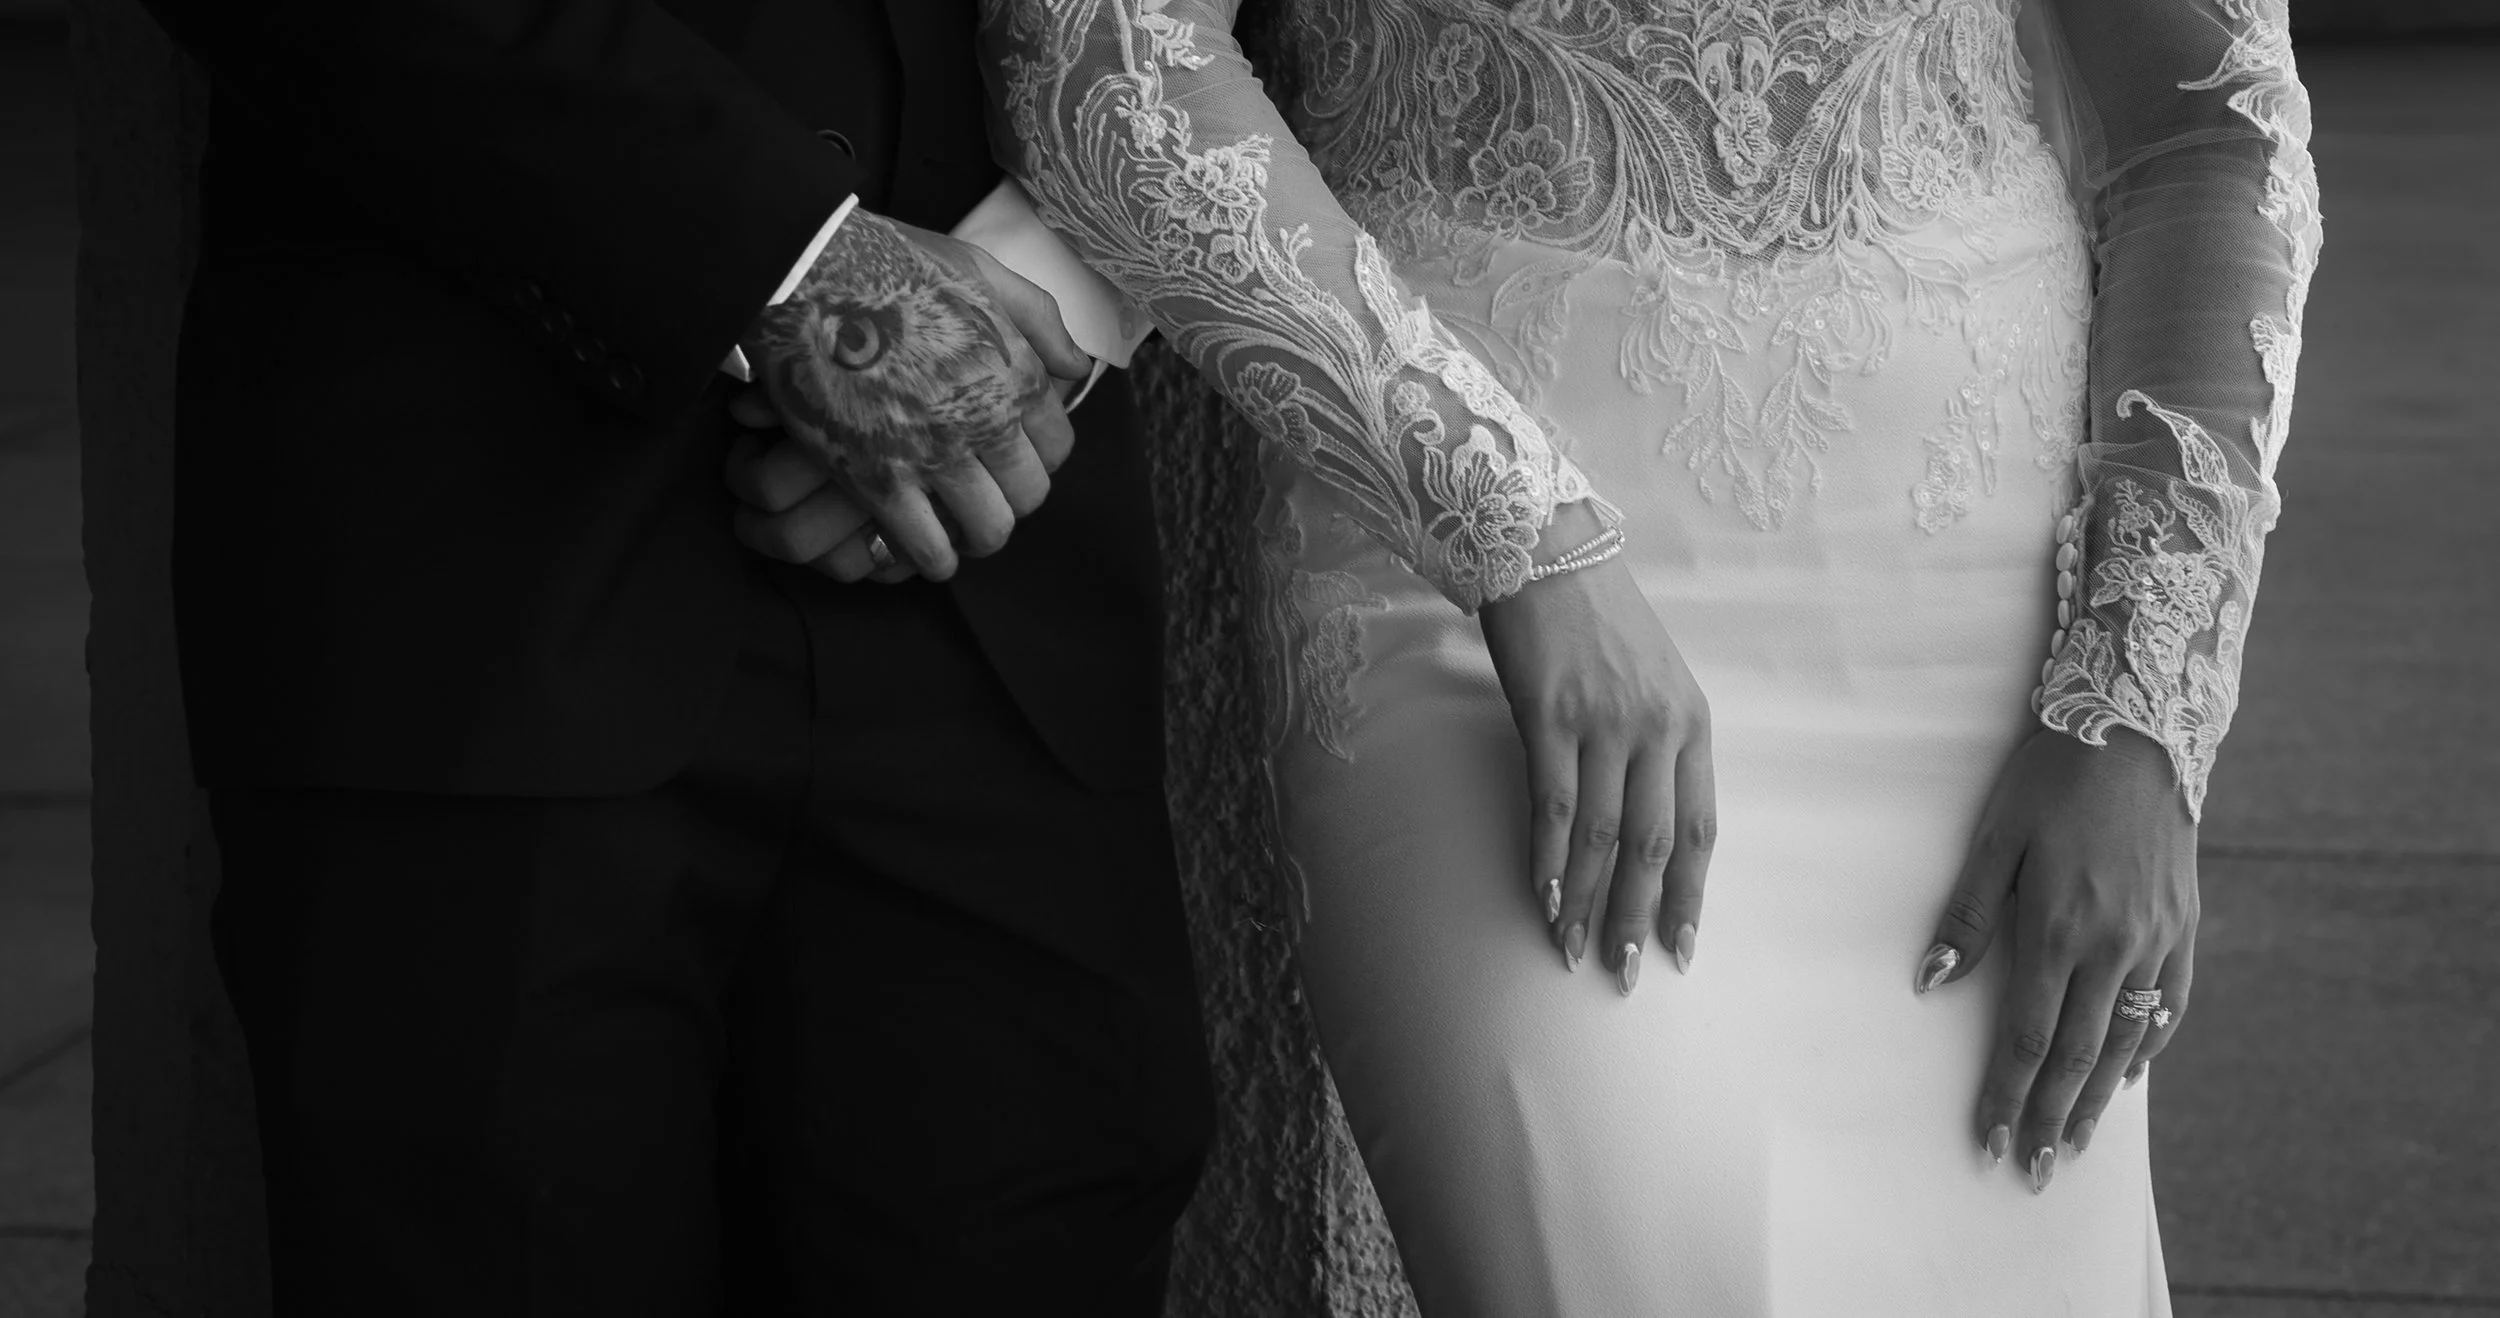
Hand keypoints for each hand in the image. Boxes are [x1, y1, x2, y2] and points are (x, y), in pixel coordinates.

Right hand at [741, 209, 1088, 579]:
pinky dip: (933, 558)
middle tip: (987, 495)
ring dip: (978, 535)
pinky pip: (926, 547)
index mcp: (1014, 371)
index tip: (1014, 457)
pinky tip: (927, 553)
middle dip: (1012, 498)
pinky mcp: (878, 480)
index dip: (1038, 456)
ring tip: (960, 530)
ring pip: (988, 529)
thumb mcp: (980, 269)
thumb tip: (1075, 367)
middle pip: (1029, 494)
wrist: (802, 272)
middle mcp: (985, 419)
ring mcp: (932, 454)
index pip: (1058, 446)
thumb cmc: (890, 263)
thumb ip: (1038, 318)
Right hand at [1478, 553, 1715, 994]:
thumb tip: (1645, 822)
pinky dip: (1549, 860)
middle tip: (1626, 974)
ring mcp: (1603, 723)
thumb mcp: (1654, 679)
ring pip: (1602, 838)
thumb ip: (1657, 744)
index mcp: (1692, 724)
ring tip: (1572, 952)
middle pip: (1654, 846)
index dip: (1691, 896)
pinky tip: (1542, 898)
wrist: (1548, 550)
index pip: (1700, 829)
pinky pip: (1554, 806)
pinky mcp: (1549, 716)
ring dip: (1587, 904)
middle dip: (1640, 918)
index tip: (1682, 949)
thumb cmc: (1598, 618)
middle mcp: (1657, 728)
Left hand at [1916, 727, 2197, 1191]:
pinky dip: (2147, 1047)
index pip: (2028, 1038)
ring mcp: (2159, 939)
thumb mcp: (1995, 838)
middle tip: (2032, 1172)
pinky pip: (2170, 1005)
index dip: (2007, 1095)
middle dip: (2050, 1119)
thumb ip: (1966, 917)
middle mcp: (2116, 946)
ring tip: (2074, 1144)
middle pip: (2078, 1056)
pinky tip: (2126, 1074)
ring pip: (2127, 1041)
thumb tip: (1931, 984)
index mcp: (2059, 929)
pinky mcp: (2186, 924)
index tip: (1989, 1141)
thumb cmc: (2050, 779)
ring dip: (2098, 1099)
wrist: (2139, 727)